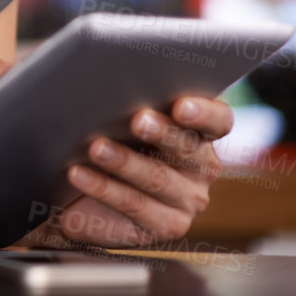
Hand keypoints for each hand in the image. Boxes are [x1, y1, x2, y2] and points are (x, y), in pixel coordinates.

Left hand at [23, 95, 234, 249]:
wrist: (77, 192)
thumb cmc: (102, 135)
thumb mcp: (114, 111)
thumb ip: (124, 91)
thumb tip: (104, 68)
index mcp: (200, 130)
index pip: (218, 119)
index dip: (203, 112)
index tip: (181, 105)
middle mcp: (202, 166)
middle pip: (189, 147)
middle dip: (161, 131)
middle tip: (137, 119)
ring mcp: (186, 200)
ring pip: (158, 177)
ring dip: (124, 160)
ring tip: (95, 146)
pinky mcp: (164, 226)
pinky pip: (134, 205)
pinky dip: (103, 186)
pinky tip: (78, 173)